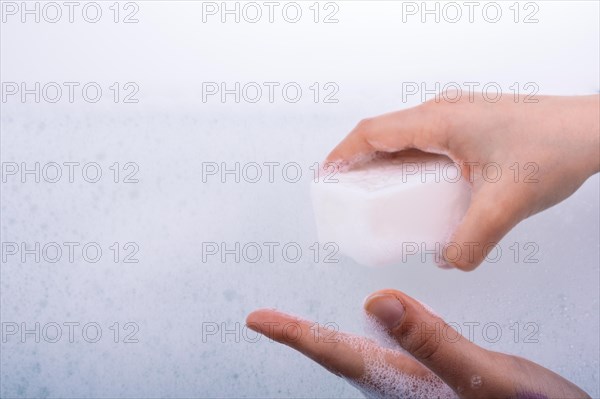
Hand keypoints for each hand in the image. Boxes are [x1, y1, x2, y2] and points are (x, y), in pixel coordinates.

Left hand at [246, 289, 589, 398]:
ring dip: (329, 335)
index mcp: (407, 383)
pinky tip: (377, 320)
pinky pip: (392, 348)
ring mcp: (419, 381)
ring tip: (303, 321)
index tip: (258, 320)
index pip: (338, 355)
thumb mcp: (483, 379)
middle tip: (269, 319)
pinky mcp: (436, 374)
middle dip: (302, 336)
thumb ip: (432, 344)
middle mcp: (405, 383)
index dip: (295, 335)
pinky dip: (372, 331)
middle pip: (340, 356)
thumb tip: (378, 302)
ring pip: (362, 353)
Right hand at [325, 94, 599, 269]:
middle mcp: (442, 113)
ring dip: (384, 163)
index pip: (372, 133)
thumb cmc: (554, 148)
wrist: (591, 130)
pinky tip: (419, 188)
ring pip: (404, 137)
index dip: (342, 155)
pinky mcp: (469, 125)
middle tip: (347, 194)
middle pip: (382, 134)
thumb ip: (469, 242)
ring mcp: (456, 117)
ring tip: (377, 195)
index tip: (325, 178)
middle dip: (357, 163)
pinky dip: (409, 163)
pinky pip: (425, 142)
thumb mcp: (503, 205)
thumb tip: (446, 260)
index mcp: (439, 122)